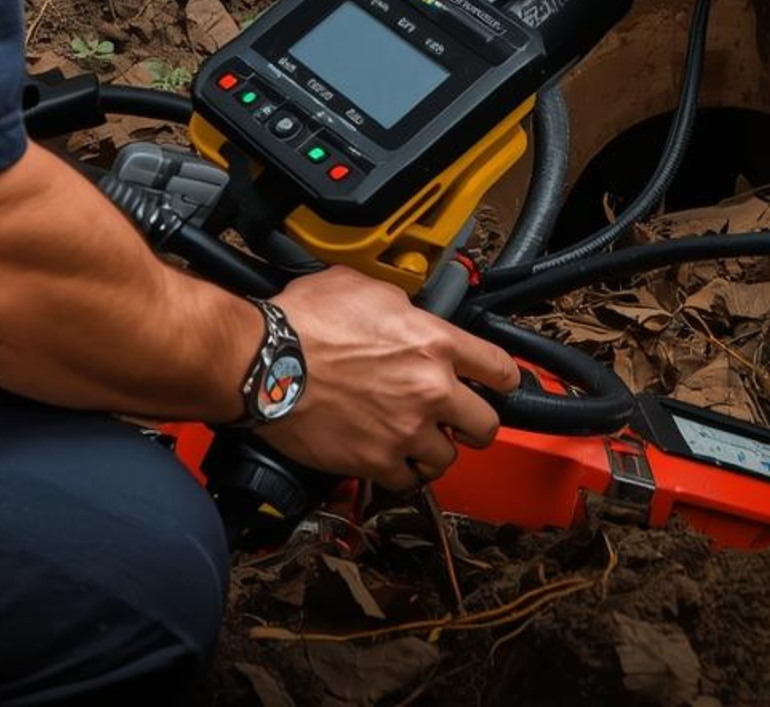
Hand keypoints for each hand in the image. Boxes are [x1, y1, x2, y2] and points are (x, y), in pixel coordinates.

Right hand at [261, 266, 521, 490]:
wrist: (265, 362)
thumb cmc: (305, 321)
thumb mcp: (364, 288)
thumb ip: (401, 306)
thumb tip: (407, 313)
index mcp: (433, 342)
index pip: (500, 368)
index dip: (504, 378)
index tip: (500, 384)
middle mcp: (429, 389)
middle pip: (486, 425)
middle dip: (474, 422)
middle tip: (459, 419)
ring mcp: (404, 430)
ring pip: (446, 458)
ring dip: (434, 449)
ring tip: (417, 438)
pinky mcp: (375, 462)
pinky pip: (406, 481)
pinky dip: (400, 473)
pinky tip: (389, 458)